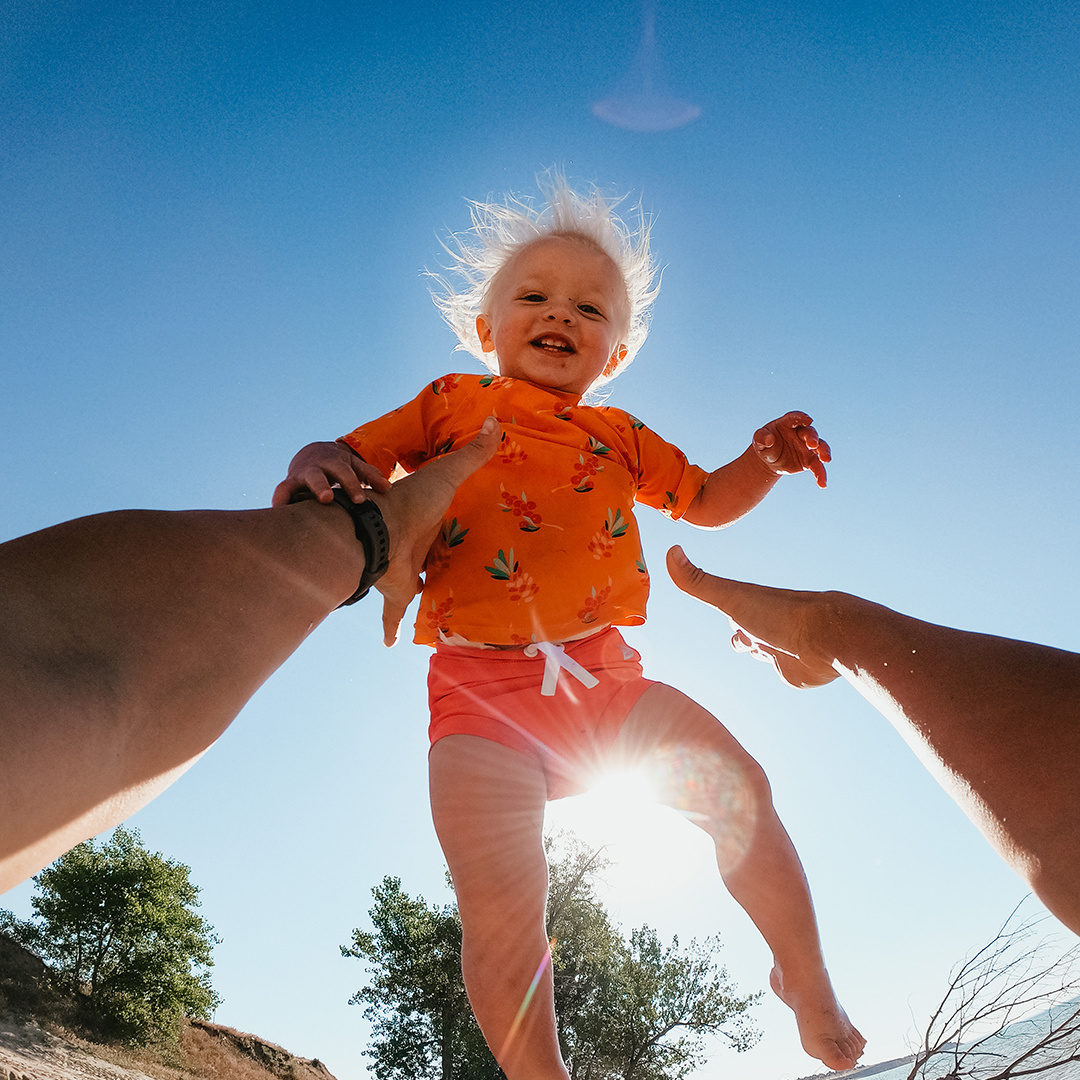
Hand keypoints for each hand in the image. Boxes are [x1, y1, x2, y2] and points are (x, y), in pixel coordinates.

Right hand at [272, 442, 390, 507]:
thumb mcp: (355, 465)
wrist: (314, 453)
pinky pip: (280, 493)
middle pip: (318, 476)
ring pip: (293, 484)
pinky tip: (277, 515)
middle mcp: (315, 469)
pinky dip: (277, 503)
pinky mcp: (288, 485)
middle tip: (328, 499)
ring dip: (293, 495)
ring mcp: (299, 477)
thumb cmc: (340, 465)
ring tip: (289, 510)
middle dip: (322, 486)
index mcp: (335, 464)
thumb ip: (371, 475)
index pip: (345, 473)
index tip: (360, 500)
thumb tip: (388, 488)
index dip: (351, 485)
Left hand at [367, 418, 499, 645]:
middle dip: (433, 563)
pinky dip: (391, 628)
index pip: (438, 522)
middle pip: (428, 557)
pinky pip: (394, 614)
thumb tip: (494, 420)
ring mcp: (406, 569)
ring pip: (413, 586)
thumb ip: (471, 453)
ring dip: (417, 594)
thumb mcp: (446, 474)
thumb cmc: (411, 499)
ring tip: (429, 606)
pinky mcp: (398, 591)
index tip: (454, 530)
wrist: (380, 528)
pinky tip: (390, 644)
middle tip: (447, 571)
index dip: (444, 525)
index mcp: (427, 519)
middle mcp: (416, 546)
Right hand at [666, 545, 838, 688]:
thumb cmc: (778, 615)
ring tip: (755, 648)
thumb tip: (670, 550)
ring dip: (759, 651)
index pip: (730, 610)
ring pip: (763, 651)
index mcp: (748, 609)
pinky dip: (781, 670)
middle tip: (739, 634)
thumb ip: (698, 581)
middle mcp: (764, 627)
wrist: (825, 639)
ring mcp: (780, 648)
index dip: (724, 609)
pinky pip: (783, 671)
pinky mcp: (793, 670)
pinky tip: (781, 667)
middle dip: (741, 635)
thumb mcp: (731, 597)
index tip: (720, 605)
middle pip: (746, 633)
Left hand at [752, 412, 830, 488]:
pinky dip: (820, 475)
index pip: (795, 418)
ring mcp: (807, 447)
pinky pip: (817, 467)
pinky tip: (822, 484)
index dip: (802, 418)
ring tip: (825, 460)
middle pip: (810, 433)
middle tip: (812, 445)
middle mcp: (801, 433)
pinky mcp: (810, 461)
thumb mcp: (758, 440)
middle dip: (812, 438)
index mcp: (787, 424)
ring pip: (820, 447)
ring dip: (824, 452)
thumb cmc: (765, 445)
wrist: (769, 460)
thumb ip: (761, 437)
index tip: (808, 420)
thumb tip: (769, 440)